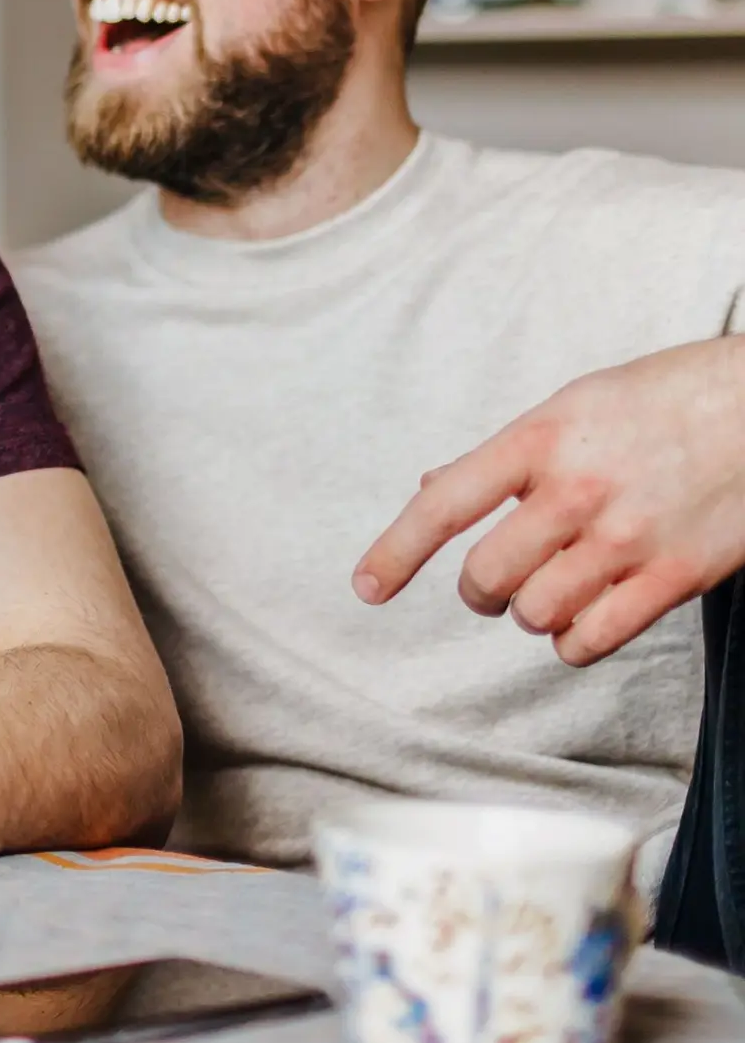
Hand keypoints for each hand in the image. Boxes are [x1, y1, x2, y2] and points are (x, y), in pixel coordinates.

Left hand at [354, 338, 744, 665]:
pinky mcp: (676, 576)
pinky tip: (583, 618)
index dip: (396, 551)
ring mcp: (628, 537)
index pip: (445, 504)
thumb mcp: (572, 406)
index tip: (366, 588)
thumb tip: (431, 487)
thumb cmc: (659, 401)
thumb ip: (505, 456)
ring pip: (536, 613)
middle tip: (495, 581)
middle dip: (481, 590)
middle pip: (486, 576)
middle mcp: (576, 490)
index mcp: (539, 438)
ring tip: (552, 588)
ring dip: (531, 613)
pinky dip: (574, 641)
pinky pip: (594, 639)